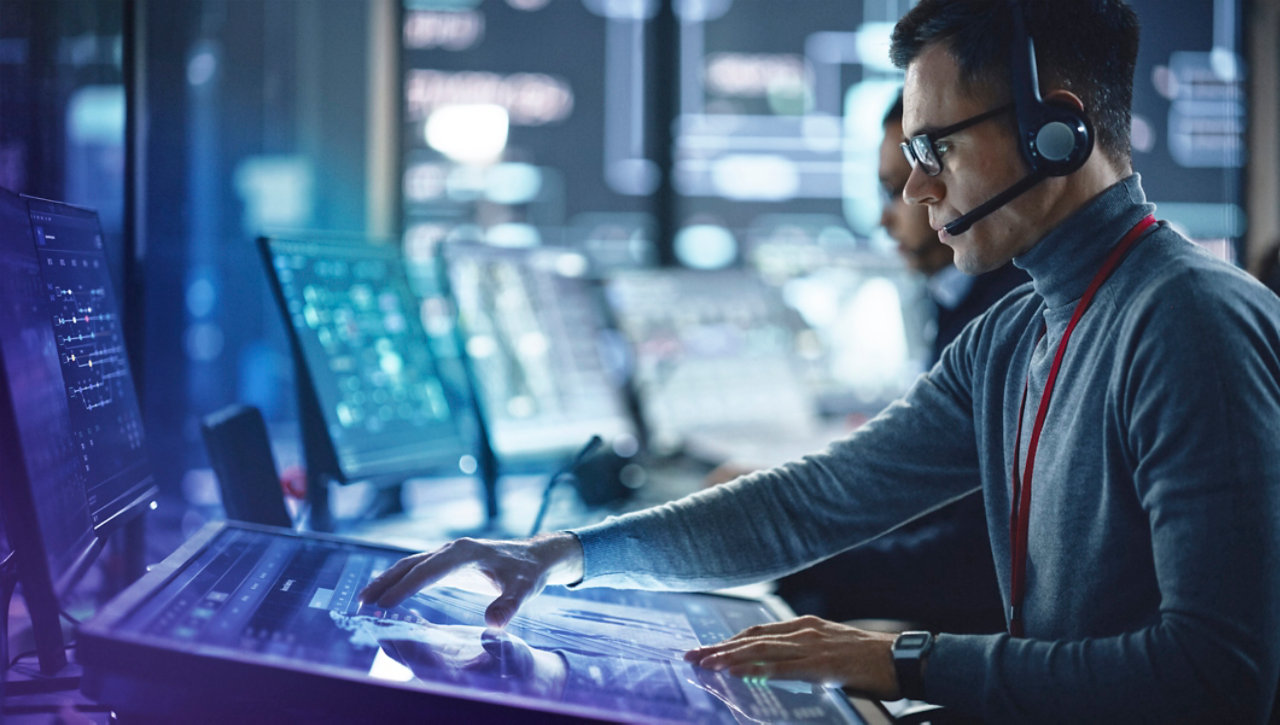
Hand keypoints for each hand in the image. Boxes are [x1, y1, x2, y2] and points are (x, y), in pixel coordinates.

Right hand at [358, 533, 583, 627]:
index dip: (407, 587)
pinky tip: (386, 597)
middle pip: (411, 564)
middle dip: (386, 582)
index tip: (385, 604)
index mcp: (466, 553)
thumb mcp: (524, 590)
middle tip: (362, 603)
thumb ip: (509, 606)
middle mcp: (452, 550)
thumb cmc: (527, 573)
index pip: (430, 570)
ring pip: (409, 565)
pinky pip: (416, 571)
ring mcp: (447, 555)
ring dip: (386, 581)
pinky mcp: (446, 563)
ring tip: (364, 600)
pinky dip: (398, 581)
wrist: (534, 557)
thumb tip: (494, 625)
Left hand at [683, 615, 900, 699]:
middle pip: (752, 638)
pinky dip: (759, 669)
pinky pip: (785, 667)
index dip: (730, 640)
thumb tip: (779, 665)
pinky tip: (740, 674)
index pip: (758, 631)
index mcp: (805, 626)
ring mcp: (813, 646)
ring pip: (762, 650)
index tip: (706, 649)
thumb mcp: (831, 648)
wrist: (904, 659)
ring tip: (706, 664)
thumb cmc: (870, 659)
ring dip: (730, 657)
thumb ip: (805, 653)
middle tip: (690, 656)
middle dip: (719, 647)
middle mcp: (804, 631)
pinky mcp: (824, 665)